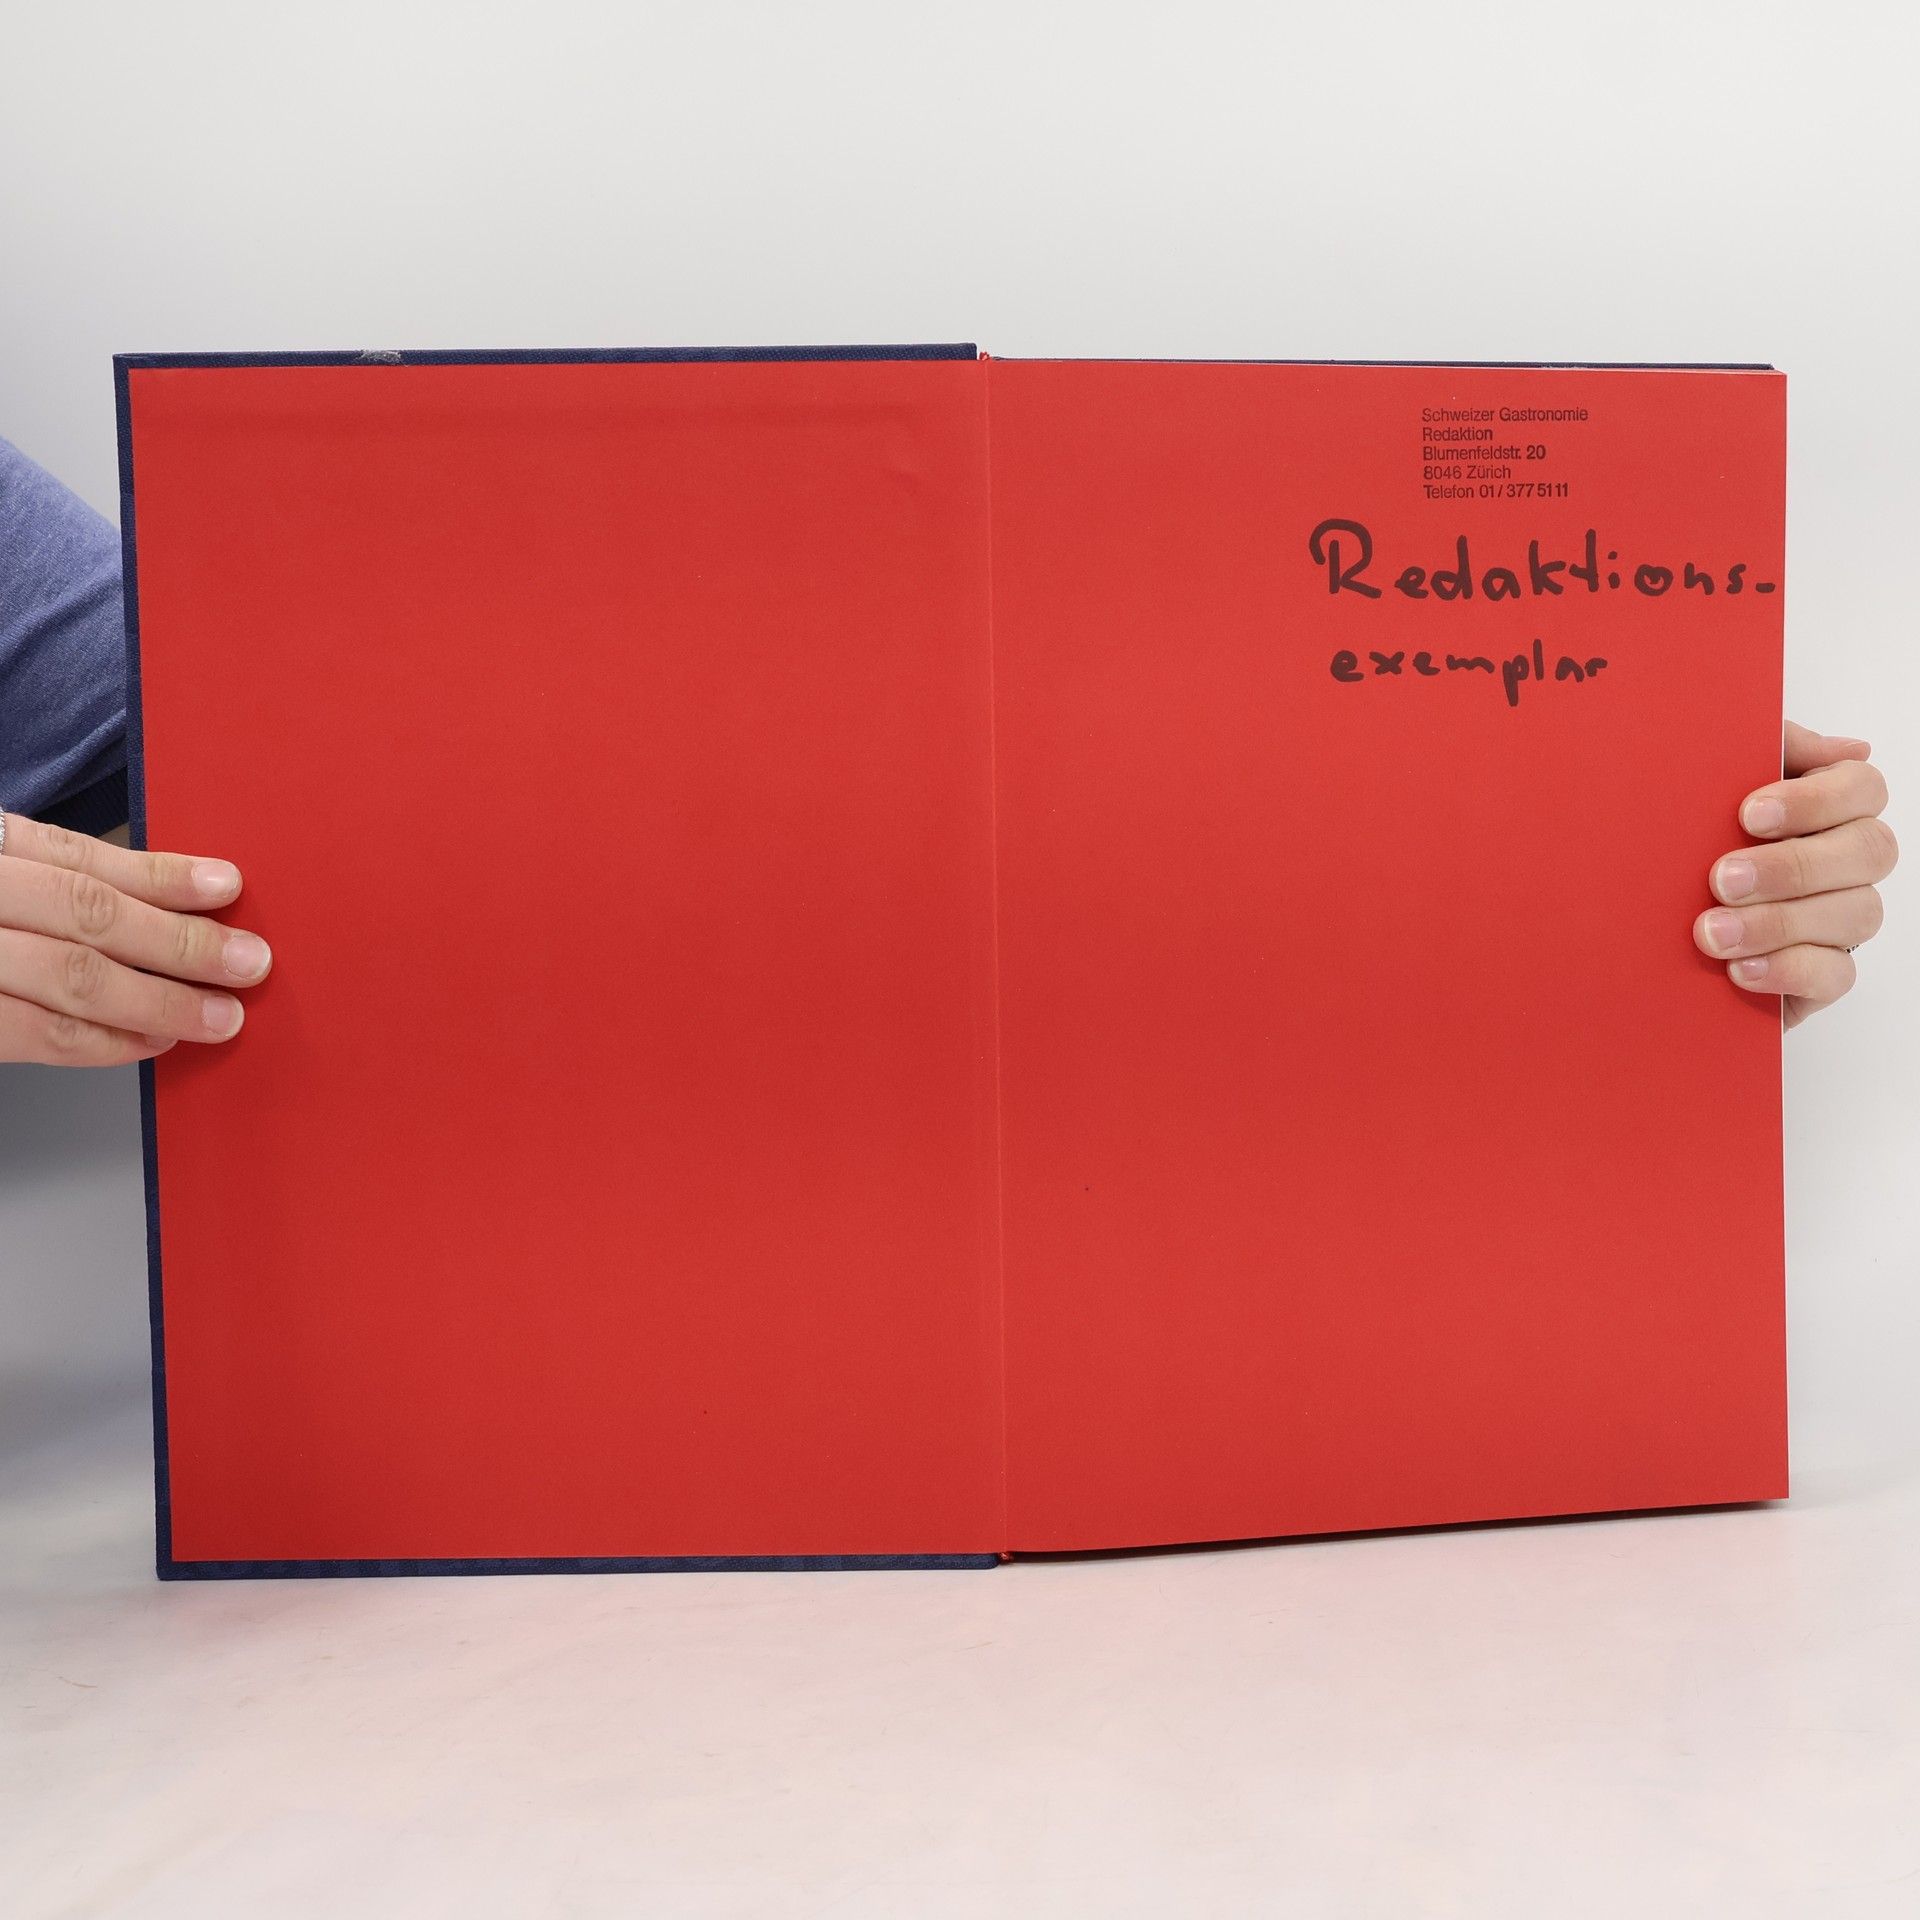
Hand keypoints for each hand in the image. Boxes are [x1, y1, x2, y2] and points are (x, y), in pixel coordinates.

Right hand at [0, 815, 271, 1066]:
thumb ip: (56, 882)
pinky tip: (156, 1040)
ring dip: (161, 1000)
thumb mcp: (2, 873)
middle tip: (247, 962)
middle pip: (90, 913)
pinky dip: (107, 1040)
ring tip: (219, 1014)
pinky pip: (42, 1033)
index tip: (227, 886)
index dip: (162, 876)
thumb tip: (169, 907)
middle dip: (181, 942)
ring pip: (75, 976)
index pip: (82, 857)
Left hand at [1694, 722, 1896, 1028]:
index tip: (1749, 814)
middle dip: (1793, 866)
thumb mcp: (1702, 787)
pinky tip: (1739, 969)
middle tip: (1721, 879)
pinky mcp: (1822, 976)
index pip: (1863, 787)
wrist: (1633, 923)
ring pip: (1858, 914)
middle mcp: (1846, 861)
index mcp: (1826, 807)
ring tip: (1710, 933)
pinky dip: (1788, 971)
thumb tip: (1845, 747)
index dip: (1817, 799)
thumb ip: (1757, 751)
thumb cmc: (1682, 843)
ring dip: (1778, 923)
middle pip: (1870, 851)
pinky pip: (1837, 976)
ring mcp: (1841, 920)